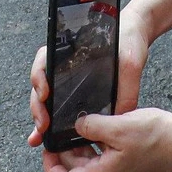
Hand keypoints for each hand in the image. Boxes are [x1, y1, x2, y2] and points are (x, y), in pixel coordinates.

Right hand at [27, 5, 155, 147]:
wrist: (134, 34)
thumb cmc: (128, 40)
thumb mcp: (130, 62)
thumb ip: (127, 88)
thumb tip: (118, 118)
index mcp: (70, 49)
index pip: (44, 60)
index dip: (39, 77)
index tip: (44, 93)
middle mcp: (63, 64)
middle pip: (40, 84)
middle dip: (37, 106)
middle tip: (43, 124)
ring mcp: (68, 78)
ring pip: (45, 98)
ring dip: (40, 117)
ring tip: (40, 136)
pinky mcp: (77, 91)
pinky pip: (59, 106)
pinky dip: (52, 122)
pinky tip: (48, 137)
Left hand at [43, 106, 171, 171]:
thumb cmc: (157, 136)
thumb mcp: (118, 125)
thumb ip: (91, 126)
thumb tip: (76, 125)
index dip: (50, 167)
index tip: (47, 148)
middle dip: (66, 152)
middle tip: (63, 129)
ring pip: (90, 165)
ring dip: (82, 148)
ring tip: (82, 125)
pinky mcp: (128, 168)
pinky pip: (104, 161)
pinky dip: (97, 146)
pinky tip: (101, 128)